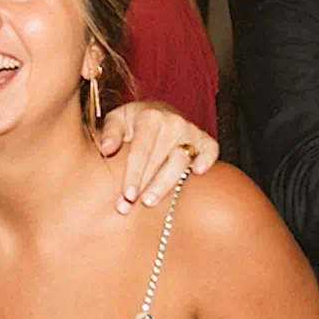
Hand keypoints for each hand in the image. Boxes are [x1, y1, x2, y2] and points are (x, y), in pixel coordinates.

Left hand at [97, 101, 215, 212]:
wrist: (155, 111)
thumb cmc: (132, 121)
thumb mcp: (116, 120)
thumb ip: (110, 133)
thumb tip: (107, 148)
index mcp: (150, 117)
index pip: (141, 152)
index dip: (133, 175)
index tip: (127, 195)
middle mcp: (173, 123)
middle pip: (159, 160)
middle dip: (144, 186)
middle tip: (130, 207)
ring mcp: (191, 131)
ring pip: (181, 161)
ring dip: (165, 184)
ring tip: (150, 202)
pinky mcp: (204, 139)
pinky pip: (211, 149)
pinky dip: (207, 160)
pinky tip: (198, 173)